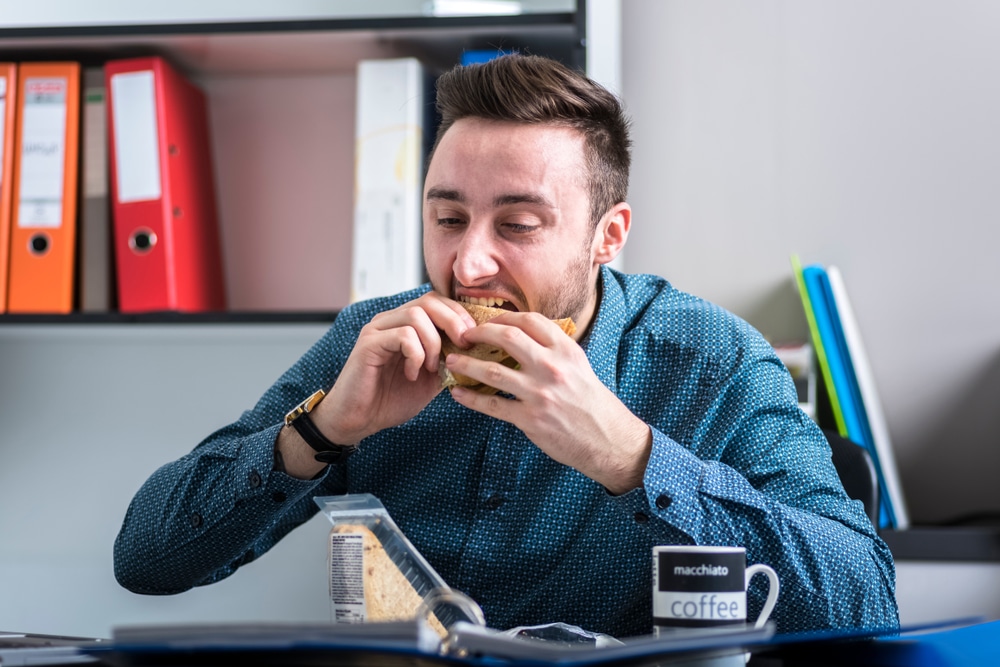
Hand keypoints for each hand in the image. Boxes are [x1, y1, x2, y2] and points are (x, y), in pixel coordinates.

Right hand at [314, 292, 475, 444]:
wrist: (359, 420)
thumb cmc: (391, 399)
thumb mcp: (431, 378)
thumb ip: (449, 359)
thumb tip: (476, 346)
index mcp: (405, 324)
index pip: (437, 301)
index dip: (459, 315)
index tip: (472, 339)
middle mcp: (390, 320)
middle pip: (429, 300)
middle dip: (453, 322)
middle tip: (462, 347)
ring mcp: (378, 329)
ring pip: (417, 315)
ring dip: (433, 343)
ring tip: (431, 367)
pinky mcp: (368, 343)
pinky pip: (403, 335)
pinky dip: (415, 355)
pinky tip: (411, 374)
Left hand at [444, 312, 651, 493]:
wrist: (607, 438)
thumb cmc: (592, 403)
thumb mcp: (579, 366)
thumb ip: (553, 350)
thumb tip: (524, 337)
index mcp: (565, 350)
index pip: (529, 320)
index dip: (503, 317)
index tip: (488, 321)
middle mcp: (552, 367)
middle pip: (507, 337)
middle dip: (480, 333)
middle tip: (465, 336)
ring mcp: (540, 393)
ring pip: (492, 371)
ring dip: (467, 365)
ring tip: (452, 362)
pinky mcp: (530, 419)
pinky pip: (492, 405)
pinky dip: (471, 398)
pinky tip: (458, 394)